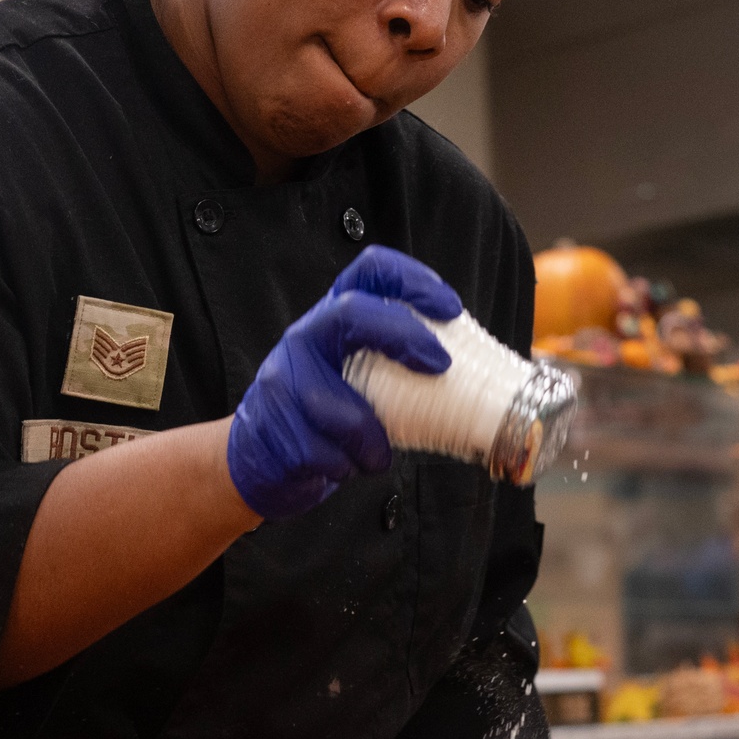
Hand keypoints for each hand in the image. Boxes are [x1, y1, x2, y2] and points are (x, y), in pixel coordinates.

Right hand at [227, 245, 461, 520]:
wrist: (260, 459)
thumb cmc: (328, 419)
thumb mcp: (361, 379)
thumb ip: (398, 368)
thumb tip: (477, 379)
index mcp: (334, 319)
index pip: (369, 272)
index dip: (413, 280)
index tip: (450, 308)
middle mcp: (305, 338)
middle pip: (349, 313)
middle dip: (401, 335)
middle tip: (440, 365)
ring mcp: (282, 379)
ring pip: (336, 404)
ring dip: (370, 437)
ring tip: (379, 456)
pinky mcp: (270, 424)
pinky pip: (319, 449)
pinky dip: (343, 465)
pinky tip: (344, 467)